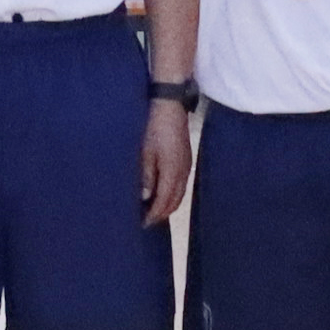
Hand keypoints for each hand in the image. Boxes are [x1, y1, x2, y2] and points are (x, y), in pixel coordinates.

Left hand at [139, 99, 192, 226]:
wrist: (169, 105)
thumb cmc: (153, 126)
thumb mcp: (145, 151)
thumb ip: (147, 175)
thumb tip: (146, 197)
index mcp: (172, 170)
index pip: (164, 200)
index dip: (154, 214)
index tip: (143, 223)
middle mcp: (183, 170)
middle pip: (175, 201)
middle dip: (161, 214)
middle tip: (147, 222)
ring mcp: (187, 165)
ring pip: (180, 194)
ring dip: (168, 206)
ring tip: (154, 212)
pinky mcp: (186, 159)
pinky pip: (182, 184)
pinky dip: (173, 195)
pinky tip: (163, 194)